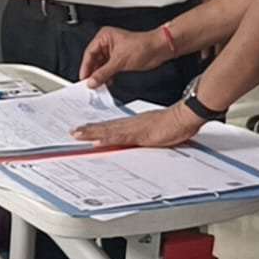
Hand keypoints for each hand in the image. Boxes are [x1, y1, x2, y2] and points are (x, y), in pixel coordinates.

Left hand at [71, 104, 202, 147]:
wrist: (185, 116)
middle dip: (89, 130)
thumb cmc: (174, 123)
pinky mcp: (140, 134)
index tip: (84, 130)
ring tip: (78, 134)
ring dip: (92, 132)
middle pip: (106, 128)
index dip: (97, 129)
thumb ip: (144, 136)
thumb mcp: (156, 132)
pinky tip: (97, 141)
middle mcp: (131, 124)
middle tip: (73, 132)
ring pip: (108, 131)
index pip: (111, 127)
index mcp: (134, 124)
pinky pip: (120, 137)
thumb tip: (137, 141)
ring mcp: (134, 128)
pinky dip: (107, 139)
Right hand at [79, 26, 172, 85]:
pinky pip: (108, 69)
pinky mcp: (119, 59)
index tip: (84, 78)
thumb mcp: (119, 61)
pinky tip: (107, 82)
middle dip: (93, 72)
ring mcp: (113, 52)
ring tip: (98, 84)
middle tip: (90, 84)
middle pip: (94, 60)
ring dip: (100, 75)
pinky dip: (107, 76)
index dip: (86, 67)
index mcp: (104, 37)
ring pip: (101, 66)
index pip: (89, 53)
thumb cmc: (143, 46)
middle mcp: (107, 43)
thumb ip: (103, 73)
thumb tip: (92, 81)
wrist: (159, 49)